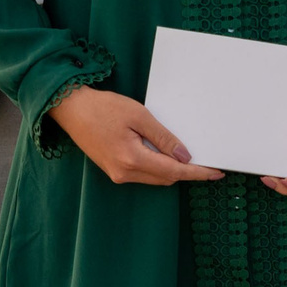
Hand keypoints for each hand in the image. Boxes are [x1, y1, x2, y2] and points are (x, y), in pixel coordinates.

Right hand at [50, 88, 224, 185]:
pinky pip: (143, 173)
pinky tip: (166, 155)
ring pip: (155, 178)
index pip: (173, 171)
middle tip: (207, 162)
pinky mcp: (113, 170)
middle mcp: (124, 173)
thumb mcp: (139, 116)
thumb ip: (163, 138)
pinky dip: (158, 167)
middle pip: (166, 178)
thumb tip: (184, 156)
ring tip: (190, 158)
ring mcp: (117, 174)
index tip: (215, 172)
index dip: (197, 173)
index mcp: (132, 159)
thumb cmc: (103, 108)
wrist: (72, 109)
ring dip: (173, 170)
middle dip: (187, 172)